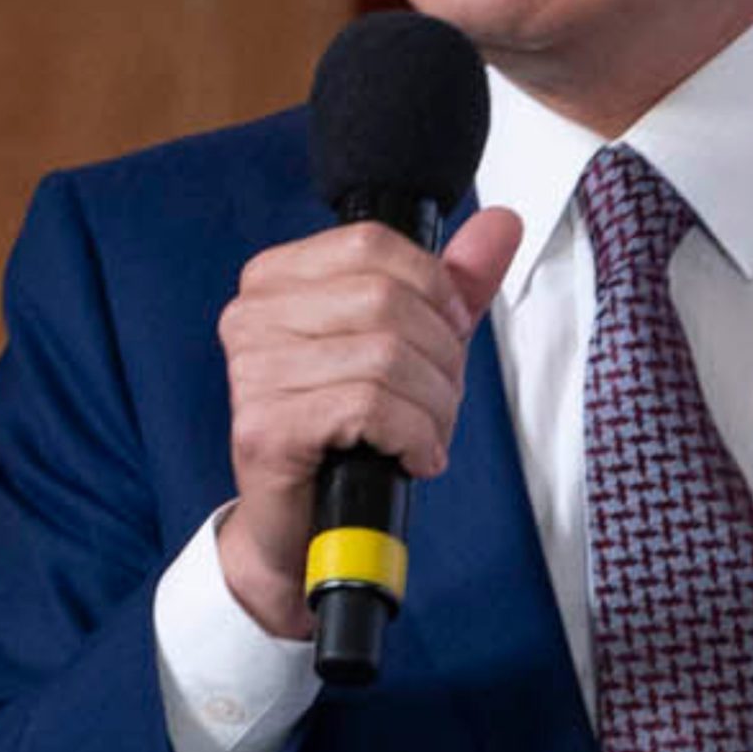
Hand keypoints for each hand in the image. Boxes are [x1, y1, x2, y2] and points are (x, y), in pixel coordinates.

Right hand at [213, 208, 522, 637]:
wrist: (303, 528)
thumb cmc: (350, 431)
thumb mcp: (410, 343)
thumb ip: (453, 284)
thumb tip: (501, 223)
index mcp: (276, 280)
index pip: (372, 244)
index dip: (432, 289)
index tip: (447, 332)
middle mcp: (251, 317)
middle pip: (386, 301)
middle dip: (440, 357)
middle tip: (439, 401)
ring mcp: (251, 372)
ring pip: (386, 356)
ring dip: (432, 406)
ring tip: (426, 435)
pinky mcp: (264, 427)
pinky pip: (370, 406)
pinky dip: (413, 435)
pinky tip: (412, 457)